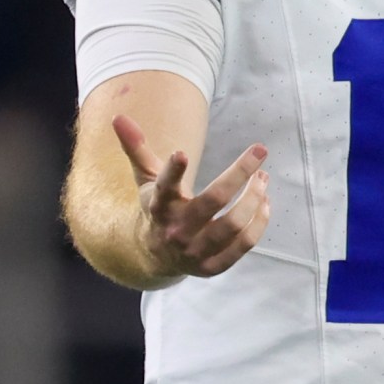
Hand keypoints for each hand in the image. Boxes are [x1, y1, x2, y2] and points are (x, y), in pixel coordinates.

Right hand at [113, 116, 268, 281]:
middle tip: (259, 152)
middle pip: (213, 201)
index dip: (173, 171)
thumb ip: (136, 148)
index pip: (163, 187)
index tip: (182, 153)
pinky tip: (265, 204)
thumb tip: (118, 117)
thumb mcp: (146, 178)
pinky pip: (243, 245)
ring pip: (233, 224)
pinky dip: (259, 223)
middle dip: (239, 174)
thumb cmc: (158, 208)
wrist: (155, 255)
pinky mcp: (212, 266)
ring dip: (254, 198)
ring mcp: (195, 251)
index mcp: (158, 206)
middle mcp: (176, 230)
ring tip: (263, 178)